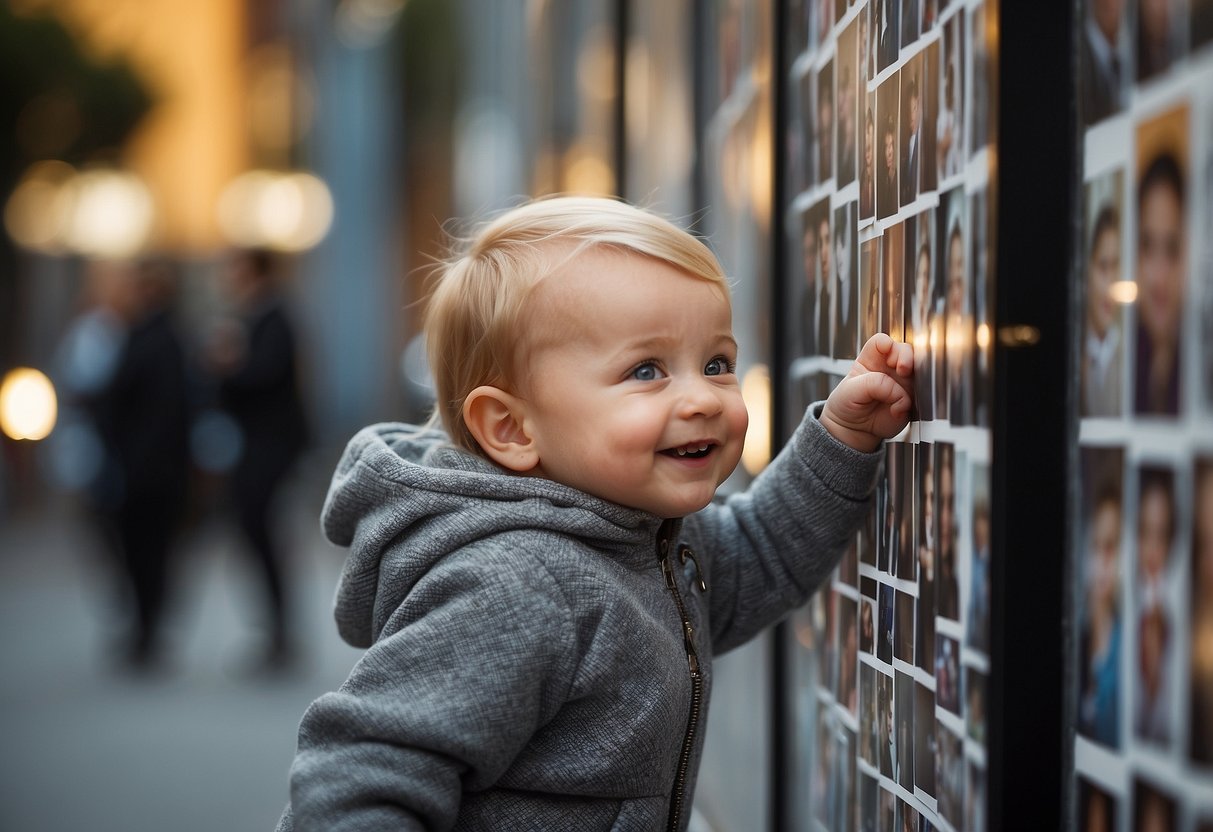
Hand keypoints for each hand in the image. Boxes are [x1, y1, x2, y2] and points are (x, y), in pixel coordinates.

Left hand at [820, 333, 913, 452]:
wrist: (852, 429)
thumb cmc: (847, 404)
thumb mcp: (851, 390)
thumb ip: (873, 383)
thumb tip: (895, 389)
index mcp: (871, 359)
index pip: (882, 342)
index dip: (888, 344)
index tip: (888, 356)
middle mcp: (889, 369)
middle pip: (906, 351)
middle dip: (907, 358)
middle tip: (902, 369)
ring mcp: (900, 383)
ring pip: (917, 372)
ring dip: (912, 380)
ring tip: (898, 394)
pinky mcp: (908, 400)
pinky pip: (917, 397)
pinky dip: (907, 404)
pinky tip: (895, 411)